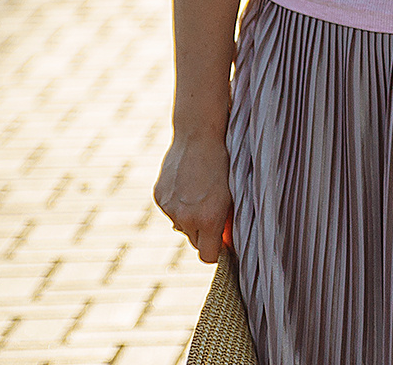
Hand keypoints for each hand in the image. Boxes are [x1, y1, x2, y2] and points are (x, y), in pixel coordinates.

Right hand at [154, 129, 233, 262]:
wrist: (198, 135)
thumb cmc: (223, 163)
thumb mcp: (233, 194)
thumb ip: (227, 221)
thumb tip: (227, 243)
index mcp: (209, 219)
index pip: (208, 256)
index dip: (217, 251)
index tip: (222, 242)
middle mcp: (187, 218)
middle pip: (194, 242)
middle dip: (204, 233)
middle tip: (212, 212)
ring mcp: (170, 208)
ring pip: (181, 225)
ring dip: (190, 217)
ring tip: (200, 192)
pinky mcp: (159, 197)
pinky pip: (170, 210)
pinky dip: (178, 204)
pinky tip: (187, 184)